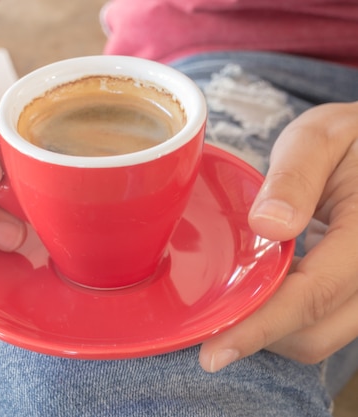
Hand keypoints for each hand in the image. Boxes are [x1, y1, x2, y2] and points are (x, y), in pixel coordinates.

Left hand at [199, 101, 357, 371]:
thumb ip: (295, 177)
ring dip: (271, 330)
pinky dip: (284, 318)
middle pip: (317, 333)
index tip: (213, 351)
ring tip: (226, 306)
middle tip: (204, 326)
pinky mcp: (355, 289)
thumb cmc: (350, 138)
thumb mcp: (323, 136)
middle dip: (258, 335)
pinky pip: (322, 322)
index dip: (261, 326)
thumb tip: (267, 225)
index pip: (316, 293)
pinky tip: (254, 294)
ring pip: (320, 336)